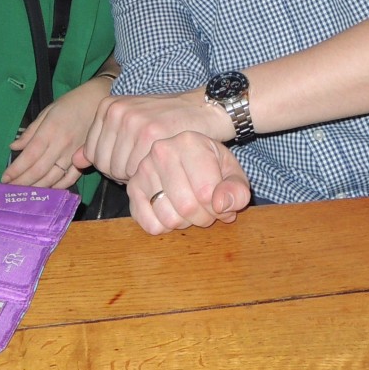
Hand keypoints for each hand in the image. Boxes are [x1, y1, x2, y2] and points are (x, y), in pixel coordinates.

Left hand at [4, 77, 112, 189]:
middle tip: (10, 189)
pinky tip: (47, 190)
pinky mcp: (84, 159)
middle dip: (22, 182)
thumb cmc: (70, 104)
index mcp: (50, 131)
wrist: (98, 101)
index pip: (29, 156)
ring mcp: (74, 154)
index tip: (4, 178)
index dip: (15, 170)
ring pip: (53, 178)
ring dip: (37, 188)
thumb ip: (30, 132)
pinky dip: (58, 187)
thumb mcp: (47, 112)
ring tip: (24, 193)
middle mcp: (61, 145)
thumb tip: (13, 147)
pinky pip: (70, 178)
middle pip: (38, 170)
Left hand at [83, 89, 225, 183]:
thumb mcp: (130, 122)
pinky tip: (161, 164)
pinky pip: (136, 170)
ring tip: (153, 161)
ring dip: (136, 174)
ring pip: (119, 170)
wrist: (203, 109)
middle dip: (122, 171)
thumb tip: (75, 160)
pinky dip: (148, 173)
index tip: (132, 157)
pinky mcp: (150, 134)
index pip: (92, 153)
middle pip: (104, 164)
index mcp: (108, 107)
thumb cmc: (167, 120)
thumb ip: (102, 140)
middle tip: (145, 161)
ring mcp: (133, 122)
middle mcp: (117, 112)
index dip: (112, 164)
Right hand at [130, 133, 251, 234]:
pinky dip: (165, 227)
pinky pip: (150, 224)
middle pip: (187, 208)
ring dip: (184, 223)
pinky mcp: (132, 188)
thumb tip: (221, 205)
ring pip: (168, 218)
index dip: (219, 209)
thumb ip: (236, 189)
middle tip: (207, 211)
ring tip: (190, 209)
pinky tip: (172, 211)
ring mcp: (143, 169)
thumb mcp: (232, 173)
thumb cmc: (212, 166)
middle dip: (203, 218)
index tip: (221, 205)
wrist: (186, 158)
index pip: (207, 193)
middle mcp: (161, 151)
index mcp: (189, 142)